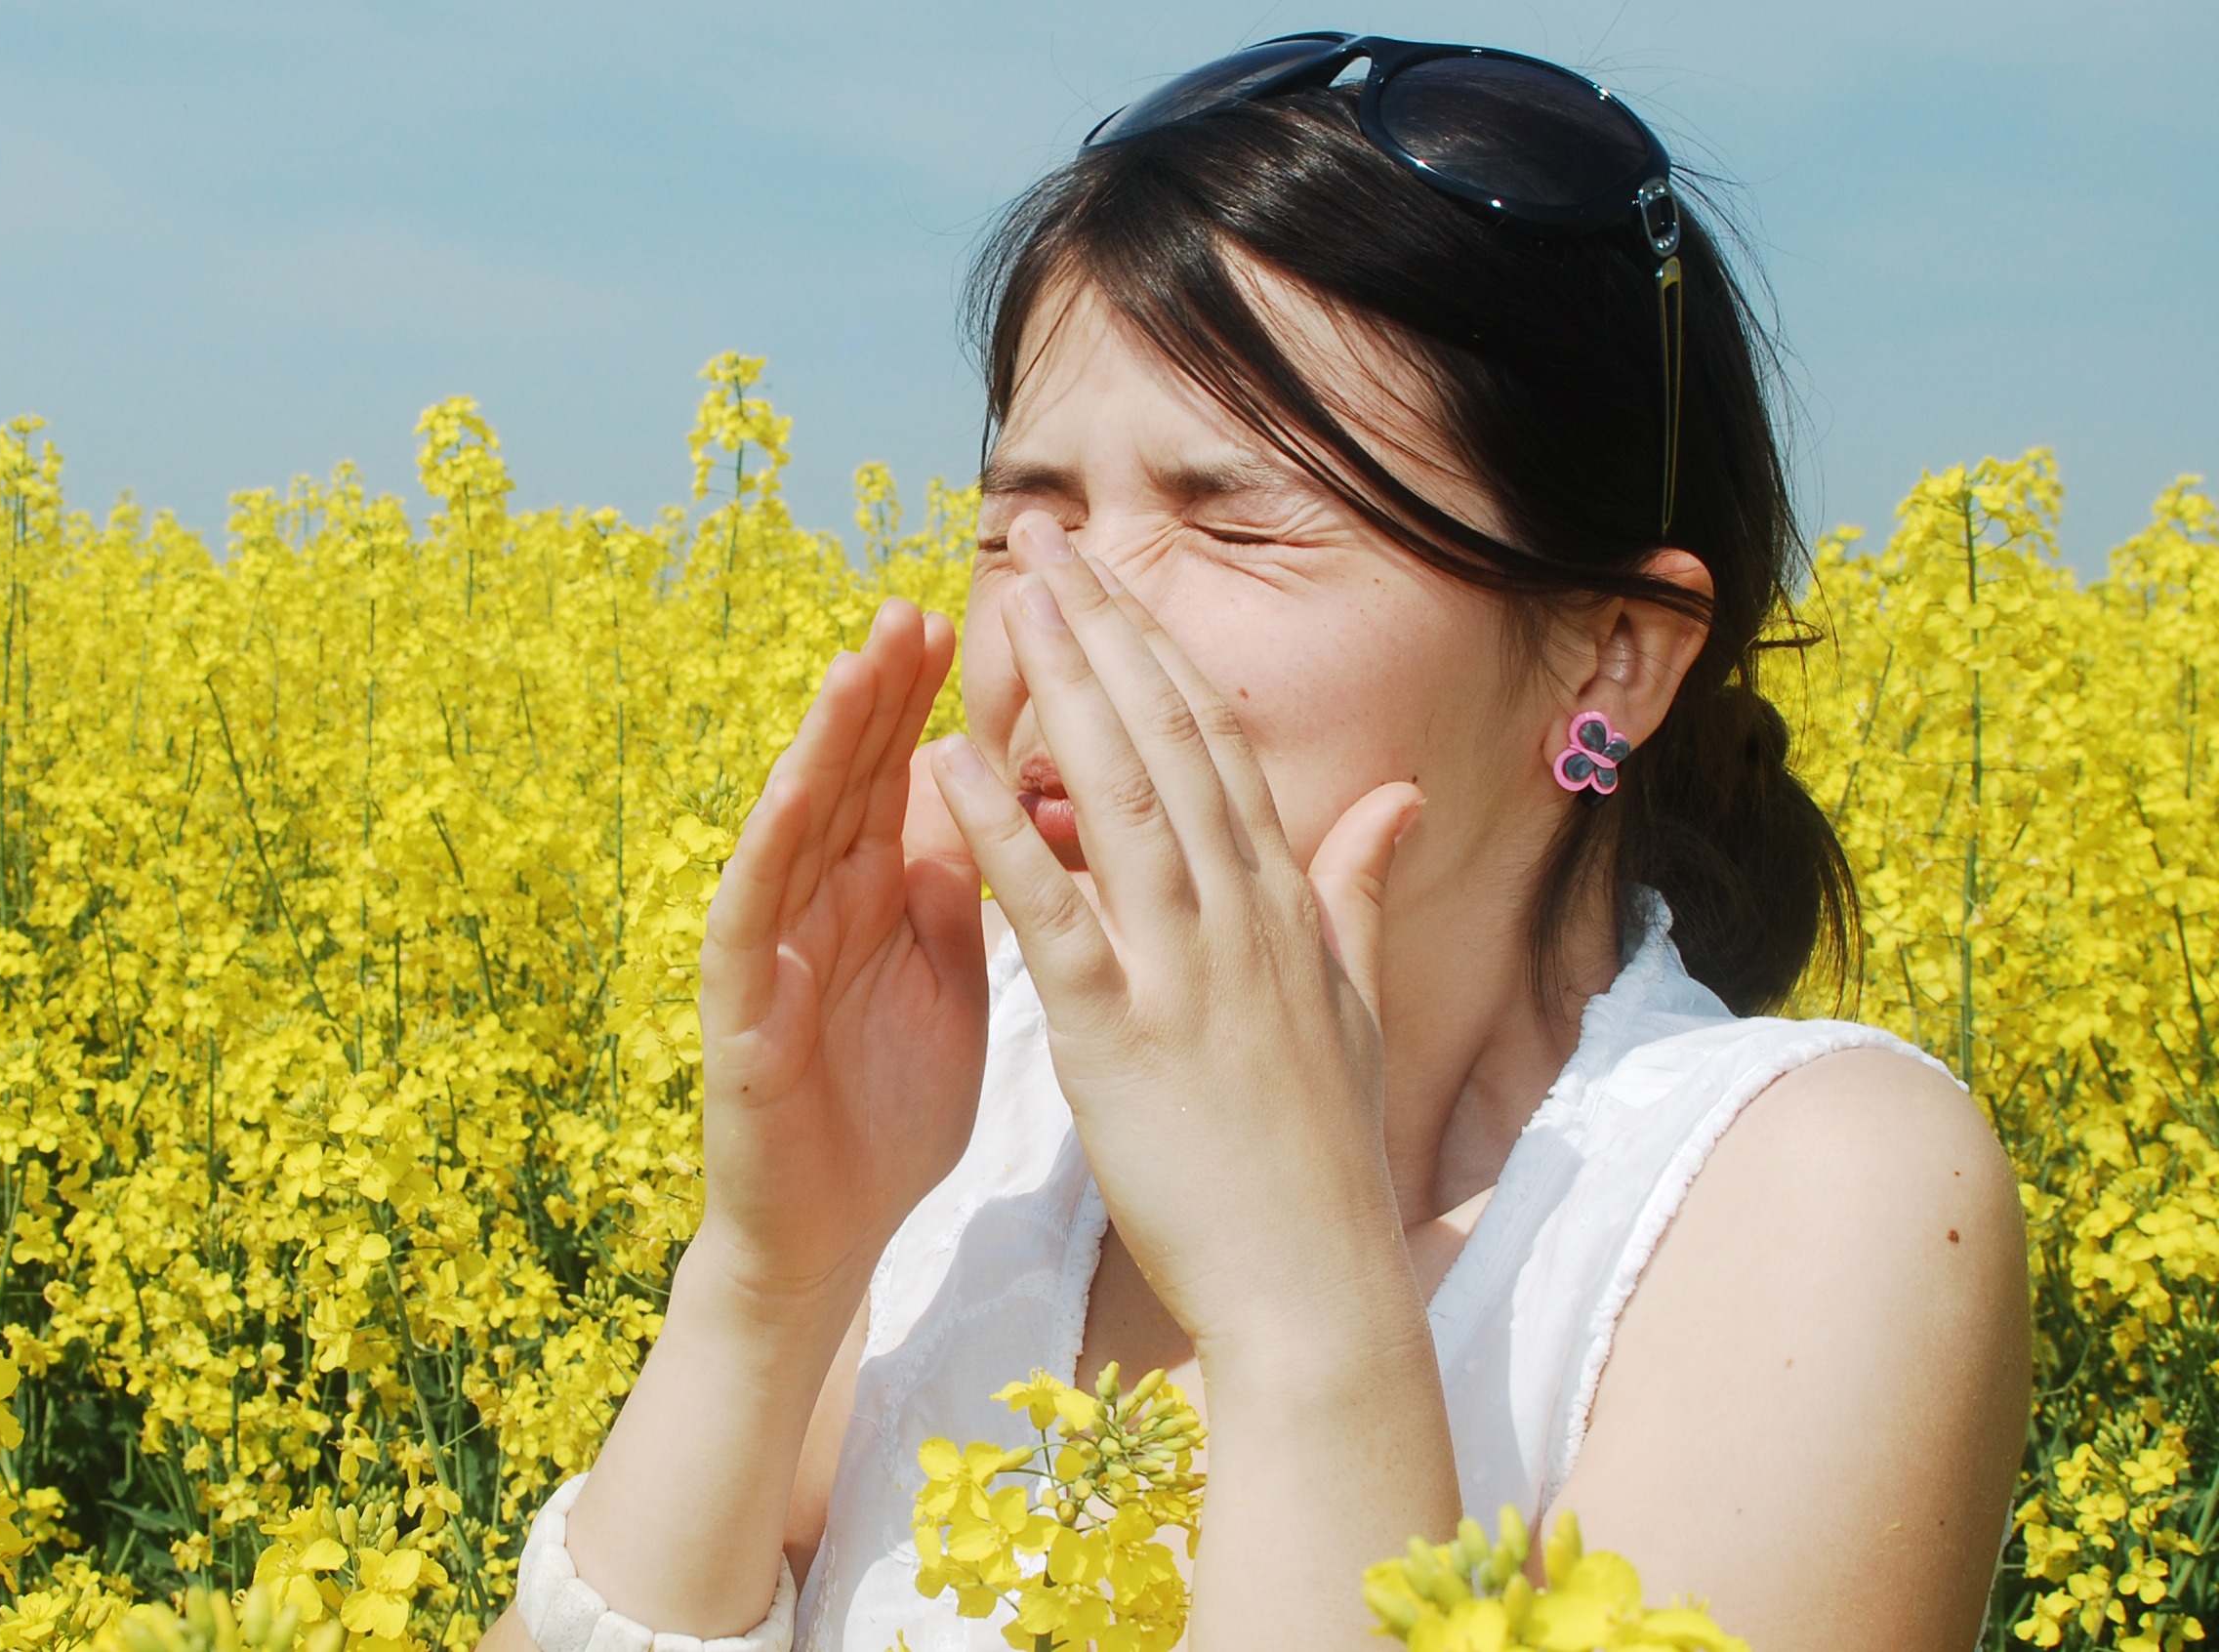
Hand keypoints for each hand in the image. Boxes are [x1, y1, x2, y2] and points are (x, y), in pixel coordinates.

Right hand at [695, 596, 983, 1320]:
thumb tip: (993, 797)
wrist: (832, 1237)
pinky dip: (769, 851)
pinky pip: (749, 917)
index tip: (980, 619)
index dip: (932, 701)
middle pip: (849, 779)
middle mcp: (817, 905)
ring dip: (824, 744)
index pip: (903, 775)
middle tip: (918, 604)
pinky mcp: (739, 1012)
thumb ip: (959, 892)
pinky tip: (793, 794)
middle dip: (881, 692)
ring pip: (795, 825)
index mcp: (876, 896)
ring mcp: (771, 950)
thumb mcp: (949, 981)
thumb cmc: (889, 1111)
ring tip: (857, 665)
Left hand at [927, 516, 1423, 1354]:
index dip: (1157, 649)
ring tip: (1011, 601)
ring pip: (1119, 798)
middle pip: (1167, 739)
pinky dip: (1001, 834)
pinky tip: (949, 765)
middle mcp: (1241, 915)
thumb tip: (1398, 799)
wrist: (1316, 1283)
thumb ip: (1356, 891)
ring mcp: (1185, 971)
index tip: (1110, 577)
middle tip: (1046, 539)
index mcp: (1283, 903)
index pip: (1216, 743)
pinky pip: (1053, 915)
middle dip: (1105, 629)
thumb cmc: (1320, 1156)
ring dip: (1061, 691)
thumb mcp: (1350, 1007)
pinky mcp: (1120, 1037)